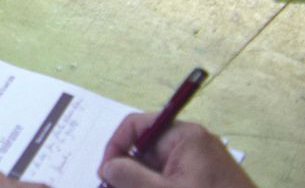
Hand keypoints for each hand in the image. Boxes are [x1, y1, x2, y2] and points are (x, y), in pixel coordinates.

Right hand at [98, 114, 255, 187]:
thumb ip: (130, 177)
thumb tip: (107, 167)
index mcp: (184, 135)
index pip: (136, 127)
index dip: (115, 148)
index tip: (105, 174)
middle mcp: (192, 143)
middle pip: (144, 148)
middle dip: (127, 172)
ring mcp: (199, 162)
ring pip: (155, 167)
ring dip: (141, 183)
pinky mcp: (203, 180)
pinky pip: (170, 178)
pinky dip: (156, 187)